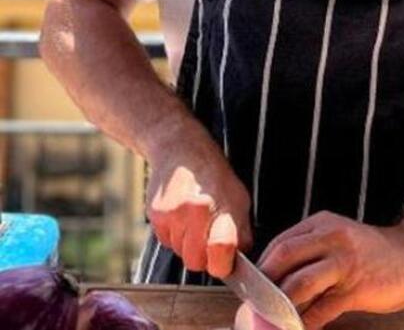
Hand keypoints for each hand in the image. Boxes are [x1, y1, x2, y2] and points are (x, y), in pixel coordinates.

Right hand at [146, 138, 251, 277]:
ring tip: (195, 220)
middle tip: (209, 237)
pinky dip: (175, 235)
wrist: (179, 147)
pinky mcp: (155, 215)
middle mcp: (193, 210)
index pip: (221, 250)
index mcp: (219, 204)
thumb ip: (242, 229)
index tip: (226, 260)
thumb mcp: (239, 195)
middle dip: (204, 257)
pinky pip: (166, 242)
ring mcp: (171, 213)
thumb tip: (239, 258)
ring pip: (180, 253)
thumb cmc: (213, 172)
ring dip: (188, 244)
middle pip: (195, 262)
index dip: (224, 263)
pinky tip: (181, 215)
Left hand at [258, 211, 403, 329]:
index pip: (280, 242)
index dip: (262, 266)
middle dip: (264, 283)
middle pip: (284, 256)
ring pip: (300, 283)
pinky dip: (306, 321)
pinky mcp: (357, 287)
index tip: (251, 287)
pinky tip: (299, 328)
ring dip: (281, 306)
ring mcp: (345, 261)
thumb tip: (276, 280)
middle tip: (254, 304)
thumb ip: (311, 252)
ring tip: (271, 320)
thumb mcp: (338, 240)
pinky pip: (322, 308)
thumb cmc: (371, 253)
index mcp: (322, 224)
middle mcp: (331, 237)